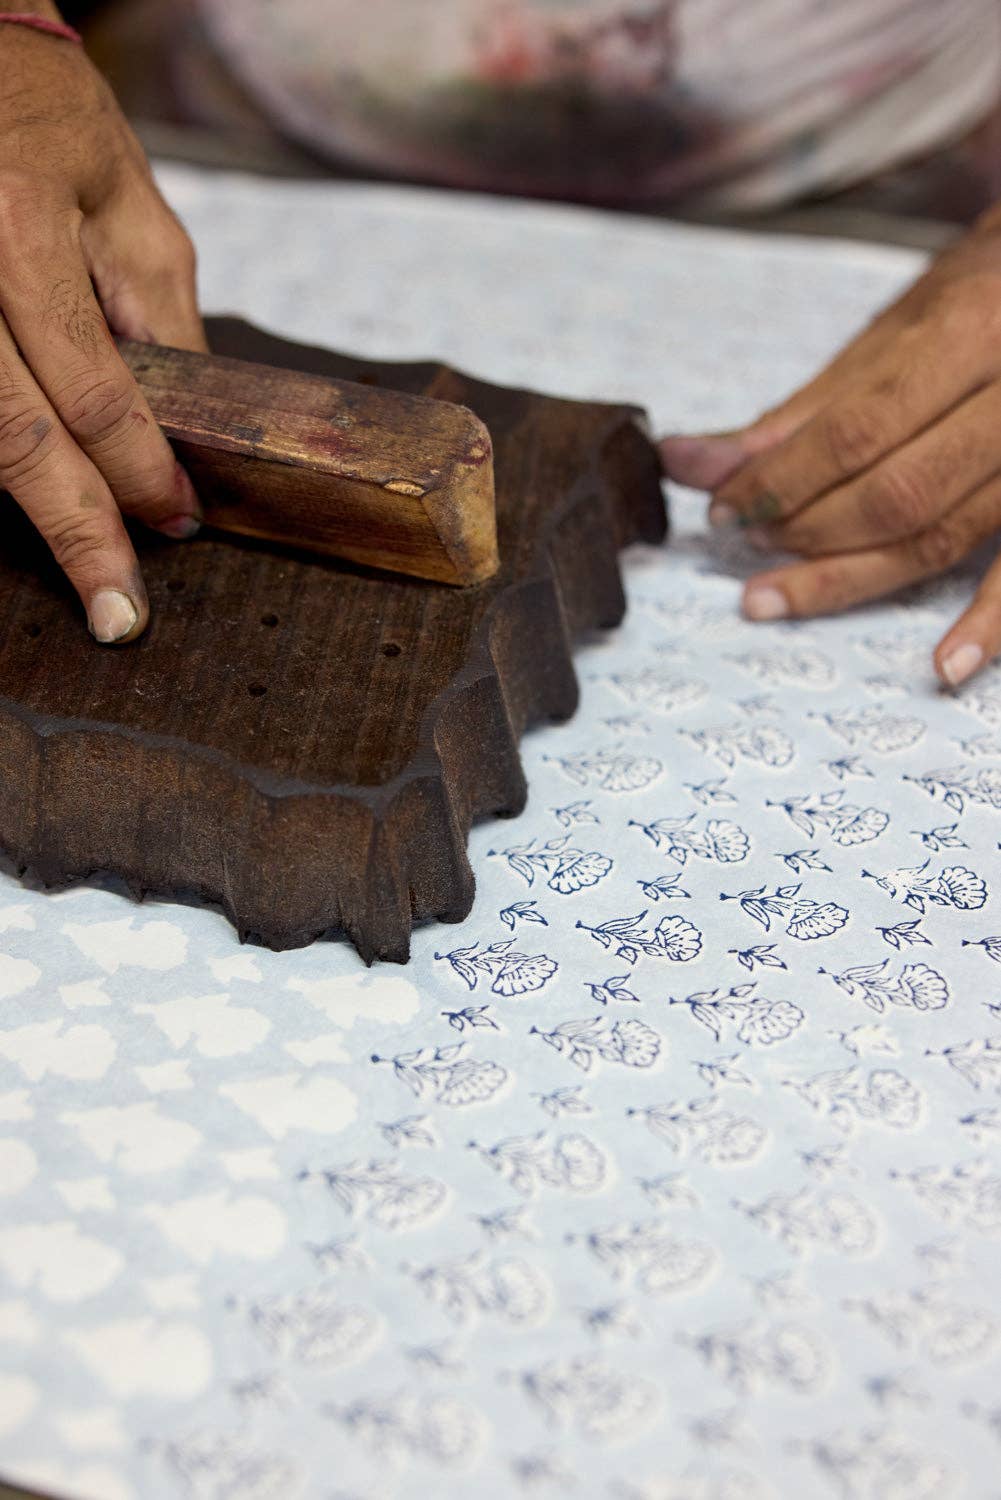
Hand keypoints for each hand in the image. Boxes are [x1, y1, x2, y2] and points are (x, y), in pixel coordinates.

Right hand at [0, 10, 204, 642]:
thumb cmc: (36, 113)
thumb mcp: (124, 197)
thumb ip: (158, 310)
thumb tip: (189, 419)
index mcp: (16, 221)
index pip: (89, 382)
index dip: (138, 464)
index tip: (178, 519)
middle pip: (12, 433)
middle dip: (74, 529)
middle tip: (119, 614)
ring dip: (28, 510)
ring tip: (83, 574)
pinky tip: (35, 506)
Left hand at [660, 203, 1000, 687]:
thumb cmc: (981, 301)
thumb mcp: (894, 334)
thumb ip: (800, 412)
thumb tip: (691, 462)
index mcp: (973, 329)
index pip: (857, 430)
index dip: (780, 480)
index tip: (722, 506)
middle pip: (898, 493)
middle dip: (807, 528)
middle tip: (749, 541)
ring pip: (943, 538)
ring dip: (851, 576)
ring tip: (776, 595)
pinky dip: (988, 625)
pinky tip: (944, 667)